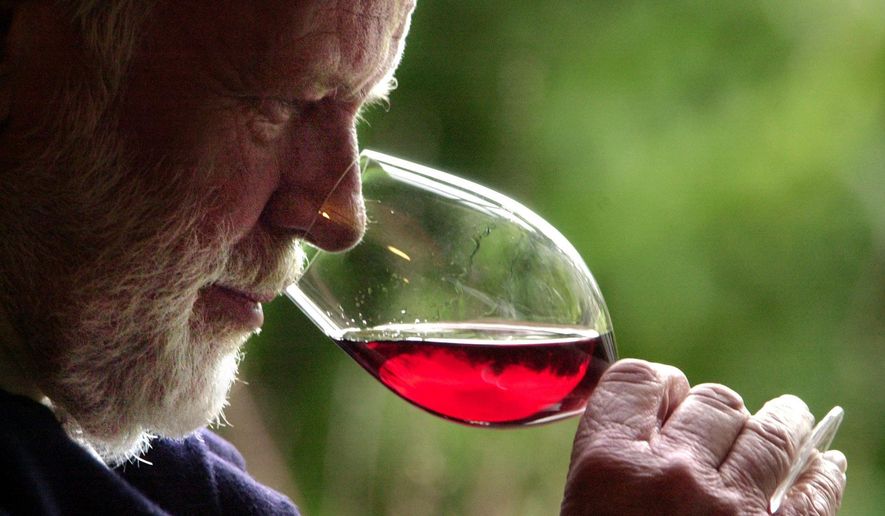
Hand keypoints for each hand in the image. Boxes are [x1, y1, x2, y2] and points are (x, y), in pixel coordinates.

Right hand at [561, 359, 846, 515]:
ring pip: (769, 433)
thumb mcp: (582, 506)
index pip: (637, 379)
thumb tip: (649, 422)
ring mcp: (730, 509)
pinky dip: (823, 474)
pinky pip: (812, 494)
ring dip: (783, 420)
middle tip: (719, 419)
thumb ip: (608, 459)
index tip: (665, 392)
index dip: (654, 381)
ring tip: (791, 416)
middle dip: (714, 405)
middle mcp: (672, 475)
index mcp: (609, 463)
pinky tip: (826, 464)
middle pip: (709, 399)